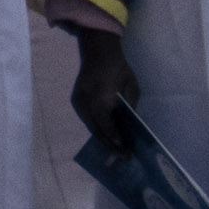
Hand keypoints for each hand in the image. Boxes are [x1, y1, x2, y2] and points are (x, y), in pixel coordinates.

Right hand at [69, 26, 140, 150]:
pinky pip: (87, 119)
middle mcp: (86, 102)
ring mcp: (78, 101)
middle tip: (121, 157)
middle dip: (109, 144)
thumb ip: (130, 107)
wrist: (98, 51)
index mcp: (100, 98)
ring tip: (115, 150)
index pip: (106, 125)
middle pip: (97, 129)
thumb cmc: (119, 68)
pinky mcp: (76, 100)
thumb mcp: (132, 87)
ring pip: (91, 126)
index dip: (115, 140)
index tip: (125, 153)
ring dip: (102, 138)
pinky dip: (97, 129)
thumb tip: (131, 127)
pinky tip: (106, 135)